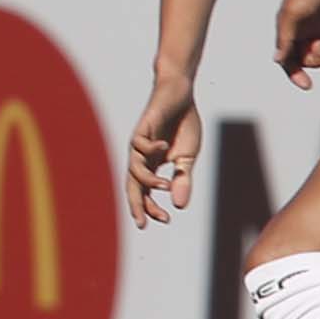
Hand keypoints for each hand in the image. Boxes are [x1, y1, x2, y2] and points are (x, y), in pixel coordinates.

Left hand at [125, 74, 202, 229]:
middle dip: (137, 204)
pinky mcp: (143, 127)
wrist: (180, 96)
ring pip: (134, 167)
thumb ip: (182, 180)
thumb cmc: (183, 126)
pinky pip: (139, 142)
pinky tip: (165, 148)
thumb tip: (179, 206)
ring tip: (164, 186)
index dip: (151, 207)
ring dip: (148, 180)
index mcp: (152, 166)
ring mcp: (141, 142)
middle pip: (132, 184)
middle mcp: (142, 157)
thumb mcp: (187, 158)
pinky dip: (151, 148)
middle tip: (143, 222)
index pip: (145, 192)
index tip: (165, 220)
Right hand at [275, 0, 319, 89]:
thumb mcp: (296, 12)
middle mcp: (300, 25)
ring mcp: (316, 19)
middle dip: (319, 57)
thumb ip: (285, 36)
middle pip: (308, 56)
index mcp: (287, 26)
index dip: (294, 73)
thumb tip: (277, 60)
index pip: (287, 57)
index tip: (308, 85)